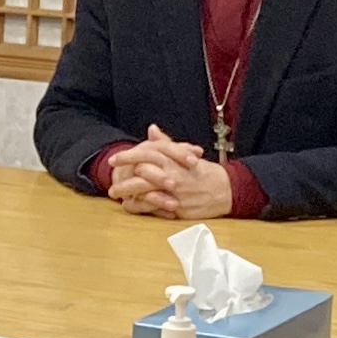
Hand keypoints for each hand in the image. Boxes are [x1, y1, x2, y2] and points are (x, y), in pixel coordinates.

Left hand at [106, 129, 236, 221]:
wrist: (226, 189)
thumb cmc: (203, 172)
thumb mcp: (185, 154)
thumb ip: (165, 143)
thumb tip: (151, 129)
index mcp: (174, 159)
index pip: (146, 154)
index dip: (128, 156)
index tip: (113, 159)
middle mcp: (173, 175)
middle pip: (142, 174)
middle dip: (124, 179)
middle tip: (110, 183)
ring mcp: (175, 192)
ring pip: (146, 192)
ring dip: (129, 194)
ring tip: (117, 196)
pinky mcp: (178, 207)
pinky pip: (155, 208)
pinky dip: (140, 207)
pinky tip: (130, 206)